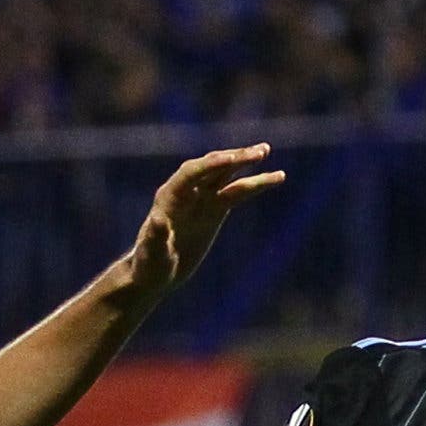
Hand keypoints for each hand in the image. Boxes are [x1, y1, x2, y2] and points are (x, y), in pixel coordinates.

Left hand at [120, 145, 286, 300]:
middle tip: (260, 152)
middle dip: (235, 159)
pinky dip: (255, 185)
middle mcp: (187, 192)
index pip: (192, 172)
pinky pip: (237, 193)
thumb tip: (158, 220)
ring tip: (267, 151)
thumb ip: (155, 237)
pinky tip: (276, 178)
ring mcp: (202, 199)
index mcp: (170, 196)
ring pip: (227, 176)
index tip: (233, 159)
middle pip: (213, 168)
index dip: (212, 165)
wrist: (156, 274)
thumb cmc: (150, 265)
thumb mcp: (152, 254)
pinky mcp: (215, 210)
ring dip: (246, 162)